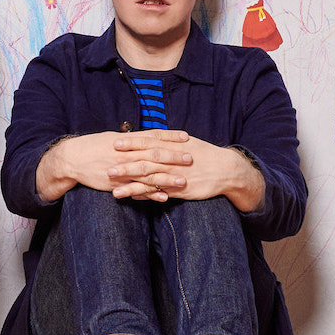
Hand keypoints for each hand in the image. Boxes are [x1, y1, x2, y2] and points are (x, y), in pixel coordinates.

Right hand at [36, 129, 189, 201]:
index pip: (153, 136)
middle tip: (191, 158)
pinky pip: (137, 189)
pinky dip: (151, 193)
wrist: (73, 158)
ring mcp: (123, 169)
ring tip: (184, 180)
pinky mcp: (118, 183)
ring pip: (149, 173)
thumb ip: (130, 139)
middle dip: (174, 156)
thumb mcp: (111, 138)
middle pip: (155, 154)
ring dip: (167, 177)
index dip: (170, 136)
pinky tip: (163, 197)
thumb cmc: (92, 146)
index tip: (186, 136)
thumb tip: (145, 137)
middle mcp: (127, 153)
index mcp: (127, 141)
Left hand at [108, 132, 264, 210]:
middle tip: (108, 168)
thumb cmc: (203, 153)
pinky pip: (160, 194)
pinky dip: (146, 196)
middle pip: (145, 162)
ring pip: (150, 181)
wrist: (226, 169)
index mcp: (172, 146)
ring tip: (114, 191)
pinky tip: (132, 198)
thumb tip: (147, 135)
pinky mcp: (180, 191)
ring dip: (131, 186)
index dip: (132, 142)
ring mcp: (175, 177)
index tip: (115, 142)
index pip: (148, 142)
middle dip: (126, 166)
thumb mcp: (185, 142)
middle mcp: (172, 161)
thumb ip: (166, 140)